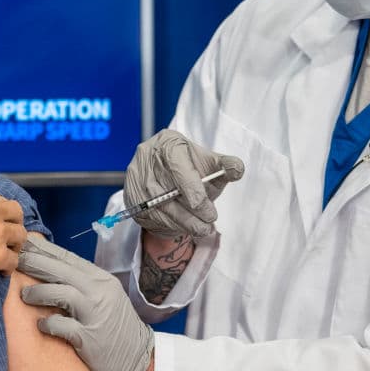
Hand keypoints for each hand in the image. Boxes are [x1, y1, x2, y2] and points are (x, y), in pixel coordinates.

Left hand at [17, 235, 152, 370]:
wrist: (138, 358)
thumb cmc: (113, 326)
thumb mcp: (102, 297)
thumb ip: (80, 282)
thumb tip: (48, 267)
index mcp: (100, 280)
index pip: (68, 258)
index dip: (44, 250)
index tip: (24, 244)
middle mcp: (99, 293)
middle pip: (62, 270)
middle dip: (35, 263)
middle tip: (15, 262)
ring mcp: (95, 315)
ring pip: (62, 293)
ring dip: (39, 292)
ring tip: (24, 295)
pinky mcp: (90, 339)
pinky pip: (63, 326)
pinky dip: (49, 323)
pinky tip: (40, 324)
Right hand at [125, 129, 243, 238]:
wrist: (169, 181)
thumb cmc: (193, 170)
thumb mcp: (211, 165)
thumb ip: (226, 166)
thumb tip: (237, 169)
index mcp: (168, 142)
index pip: (176, 162)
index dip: (189, 185)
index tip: (203, 203)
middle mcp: (147, 157)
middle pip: (167, 188)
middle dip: (192, 209)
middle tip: (210, 219)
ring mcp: (136, 178)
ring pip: (160, 207)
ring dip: (185, 222)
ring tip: (203, 228)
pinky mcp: (132, 198)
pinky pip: (153, 217)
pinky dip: (172, 226)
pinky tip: (186, 226)